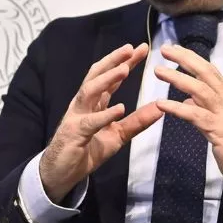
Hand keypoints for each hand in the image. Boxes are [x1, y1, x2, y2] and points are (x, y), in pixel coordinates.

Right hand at [39, 43, 163, 202]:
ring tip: (124, 69)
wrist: (61, 173)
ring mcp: (76, 116)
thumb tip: (160, 108)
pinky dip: (104, 115)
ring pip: (89, 91)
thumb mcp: (117, 135)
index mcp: (95, 103)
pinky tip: (119, 108)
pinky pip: (90, 122)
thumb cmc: (87, 151)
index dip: (125, 62)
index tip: (142, 48)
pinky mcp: (73, 133)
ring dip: (107, 79)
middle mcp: (84, 104)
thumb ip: (136, 122)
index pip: (110, 77)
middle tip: (131, 48)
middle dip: (113, 60)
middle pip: (97, 75)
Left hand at [154, 44, 222, 200]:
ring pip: (200, 90)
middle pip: (206, 73)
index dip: (192, 58)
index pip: (210, 71)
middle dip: (185, 59)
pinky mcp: (219, 131)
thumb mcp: (221, 123)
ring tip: (158, 72)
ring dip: (178, 78)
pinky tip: (161, 104)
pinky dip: (177, 108)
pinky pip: (195, 116)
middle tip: (165, 50)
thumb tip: (187, 101)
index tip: (175, 49)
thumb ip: (205, 110)